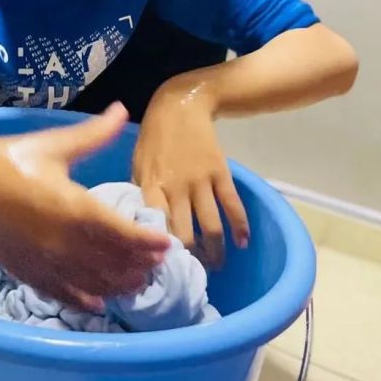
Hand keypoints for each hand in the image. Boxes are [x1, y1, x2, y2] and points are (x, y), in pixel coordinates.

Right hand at [0, 103, 170, 311]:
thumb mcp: (57, 145)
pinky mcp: (27, 272)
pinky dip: (84, 301)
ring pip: (93, 283)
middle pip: (114, 262)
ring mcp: (46, 262)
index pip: (125, 234)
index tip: (167, 245)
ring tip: (137, 283)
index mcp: (77, 208)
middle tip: (157, 264)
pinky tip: (98, 305)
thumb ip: (94, 134)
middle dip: (140, 264)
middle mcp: (66, 242)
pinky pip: (63, 294)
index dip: (149, 242)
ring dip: (119, 285)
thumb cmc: (12, 158)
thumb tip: (120, 110)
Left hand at [132, 84, 249, 268]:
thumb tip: (140, 225)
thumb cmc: (153, 137)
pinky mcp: (221, 173)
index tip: (162, 270)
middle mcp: (176, 187)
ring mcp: (201, 180)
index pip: (154, 226)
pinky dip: (240, 226)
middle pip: (185, 233)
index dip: (159, 251)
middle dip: (190, 259)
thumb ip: (141, 193)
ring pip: (211, 226)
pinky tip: (242, 243)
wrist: (181, 105)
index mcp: (151, 185)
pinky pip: (233, 205)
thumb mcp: (137, 163)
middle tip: (192, 275)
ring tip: (216, 266)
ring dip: (216, 251)